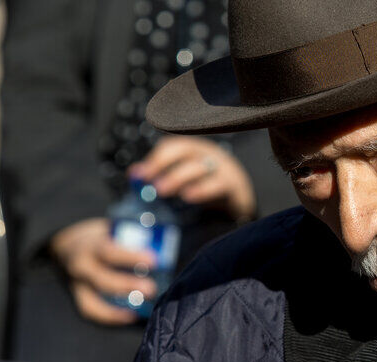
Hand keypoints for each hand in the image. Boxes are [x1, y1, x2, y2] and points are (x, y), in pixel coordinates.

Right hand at [49, 218, 156, 325]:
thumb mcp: (111, 229)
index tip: (154, 260)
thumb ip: (131, 236)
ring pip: (92, 302)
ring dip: (116, 310)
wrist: (67, 246)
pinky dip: (110, 317)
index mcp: (90, 245)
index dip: (131, 257)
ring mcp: (77, 285)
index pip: (109, 252)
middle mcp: (81, 266)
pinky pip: (91, 312)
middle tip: (152, 289)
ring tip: (141, 310)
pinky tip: (131, 317)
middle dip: (127, 286)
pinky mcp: (79, 297)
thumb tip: (165, 244)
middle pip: (102, 280)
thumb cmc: (100, 237)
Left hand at [129, 136, 256, 222]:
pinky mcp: (234, 185)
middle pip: (184, 150)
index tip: (139, 175)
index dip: (154, 158)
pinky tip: (189, 196)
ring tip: (162, 190)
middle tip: (148, 182)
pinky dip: (202, 189)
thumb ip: (162, 175)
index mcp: (195, 150)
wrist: (242, 202)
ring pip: (198, 166)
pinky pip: (217, 184)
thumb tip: (134, 173)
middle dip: (163, 164)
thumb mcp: (185, 180)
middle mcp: (208, 153)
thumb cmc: (209, 188)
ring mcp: (223, 167)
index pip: (172, 145)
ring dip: (177, 177)